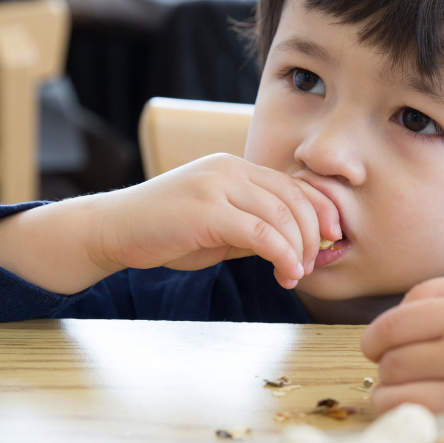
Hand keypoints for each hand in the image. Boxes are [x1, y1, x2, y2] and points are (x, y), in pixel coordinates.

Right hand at [97, 154, 340, 288]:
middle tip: (311, 265)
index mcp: (235, 168)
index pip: (292, 184)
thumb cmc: (165, 232)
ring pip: (281, 215)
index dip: (319, 212)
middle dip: (312, 235)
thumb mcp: (219, 228)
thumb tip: (295, 245)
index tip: (330, 239)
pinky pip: (260, 233)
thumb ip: (254, 228)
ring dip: (298, 250)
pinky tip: (284, 274)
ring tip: (296, 274)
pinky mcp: (206, 210)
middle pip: (293, 199)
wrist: (113, 230)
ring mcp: (217, 185)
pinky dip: (281, 255)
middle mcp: (229, 169)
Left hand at [361, 272, 443, 415]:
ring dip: (396, 396)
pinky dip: (417, 420)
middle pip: (391, 367)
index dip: (373, 339)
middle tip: (409, 366)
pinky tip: (431, 408)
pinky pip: (422, 428)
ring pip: (397, 402)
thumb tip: (380, 330)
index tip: (374, 346)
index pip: (390, 330)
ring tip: (416, 388)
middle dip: (391, 366)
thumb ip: (428, 293)